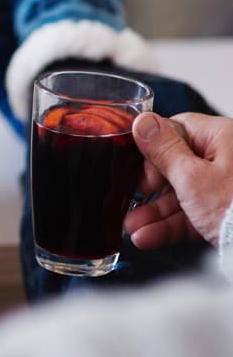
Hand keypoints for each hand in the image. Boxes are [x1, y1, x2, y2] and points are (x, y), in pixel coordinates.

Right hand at [125, 112, 232, 248]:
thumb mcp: (191, 177)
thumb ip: (162, 149)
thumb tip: (142, 121)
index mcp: (221, 137)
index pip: (175, 130)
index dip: (152, 150)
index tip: (141, 170)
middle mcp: (226, 158)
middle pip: (175, 165)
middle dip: (149, 189)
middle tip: (135, 200)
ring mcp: (227, 187)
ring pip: (182, 194)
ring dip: (155, 212)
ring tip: (133, 228)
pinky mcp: (226, 213)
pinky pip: (193, 213)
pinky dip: (171, 225)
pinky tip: (148, 236)